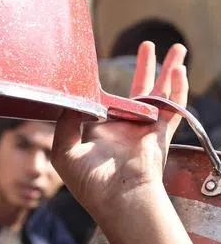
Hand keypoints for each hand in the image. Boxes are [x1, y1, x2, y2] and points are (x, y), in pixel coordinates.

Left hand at [52, 42, 186, 218]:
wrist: (117, 198)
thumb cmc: (88, 182)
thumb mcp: (64, 152)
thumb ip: (64, 124)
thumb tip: (70, 101)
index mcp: (101, 131)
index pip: (105, 101)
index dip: (103, 86)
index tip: (99, 67)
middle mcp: (125, 127)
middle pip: (138, 91)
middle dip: (144, 68)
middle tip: (147, 45)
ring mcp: (145, 129)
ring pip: (160, 94)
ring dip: (168, 71)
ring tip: (176, 48)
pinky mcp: (161, 134)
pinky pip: (173, 107)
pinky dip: (177, 89)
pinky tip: (179, 70)